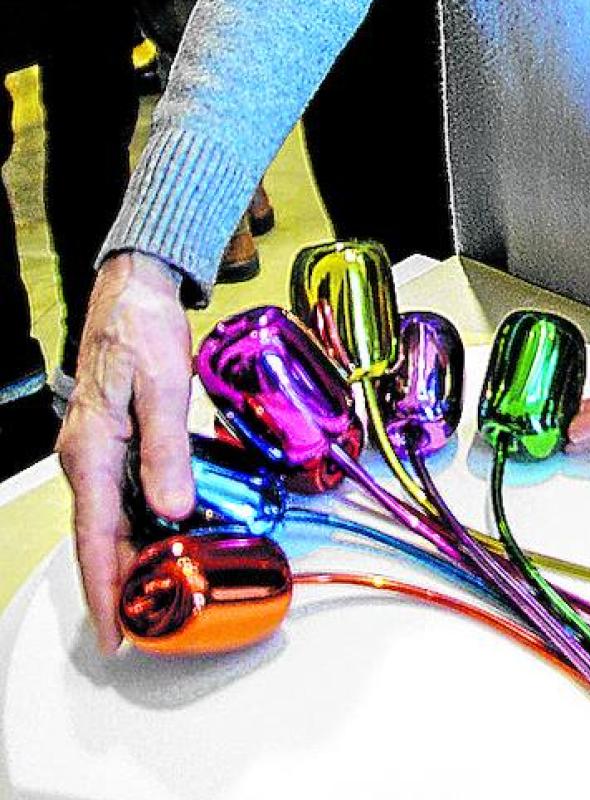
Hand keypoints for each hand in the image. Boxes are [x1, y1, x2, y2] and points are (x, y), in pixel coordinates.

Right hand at [56, 252, 194, 653]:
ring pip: (111, 518)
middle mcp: (87, 456)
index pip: (95, 537)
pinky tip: (162, 536)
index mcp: (92, 449)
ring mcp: (98, 449)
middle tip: (143, 629)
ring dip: (129, 558)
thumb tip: (171, 508)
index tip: (115, 632)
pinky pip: (121, 495)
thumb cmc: (141, 326)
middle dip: (118, 585)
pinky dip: (138, 524)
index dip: (106, 588)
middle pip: (100, 537)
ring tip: (156, 596)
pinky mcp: (114, 439)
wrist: (135, 287)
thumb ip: (167, 449)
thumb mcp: (162, 385)